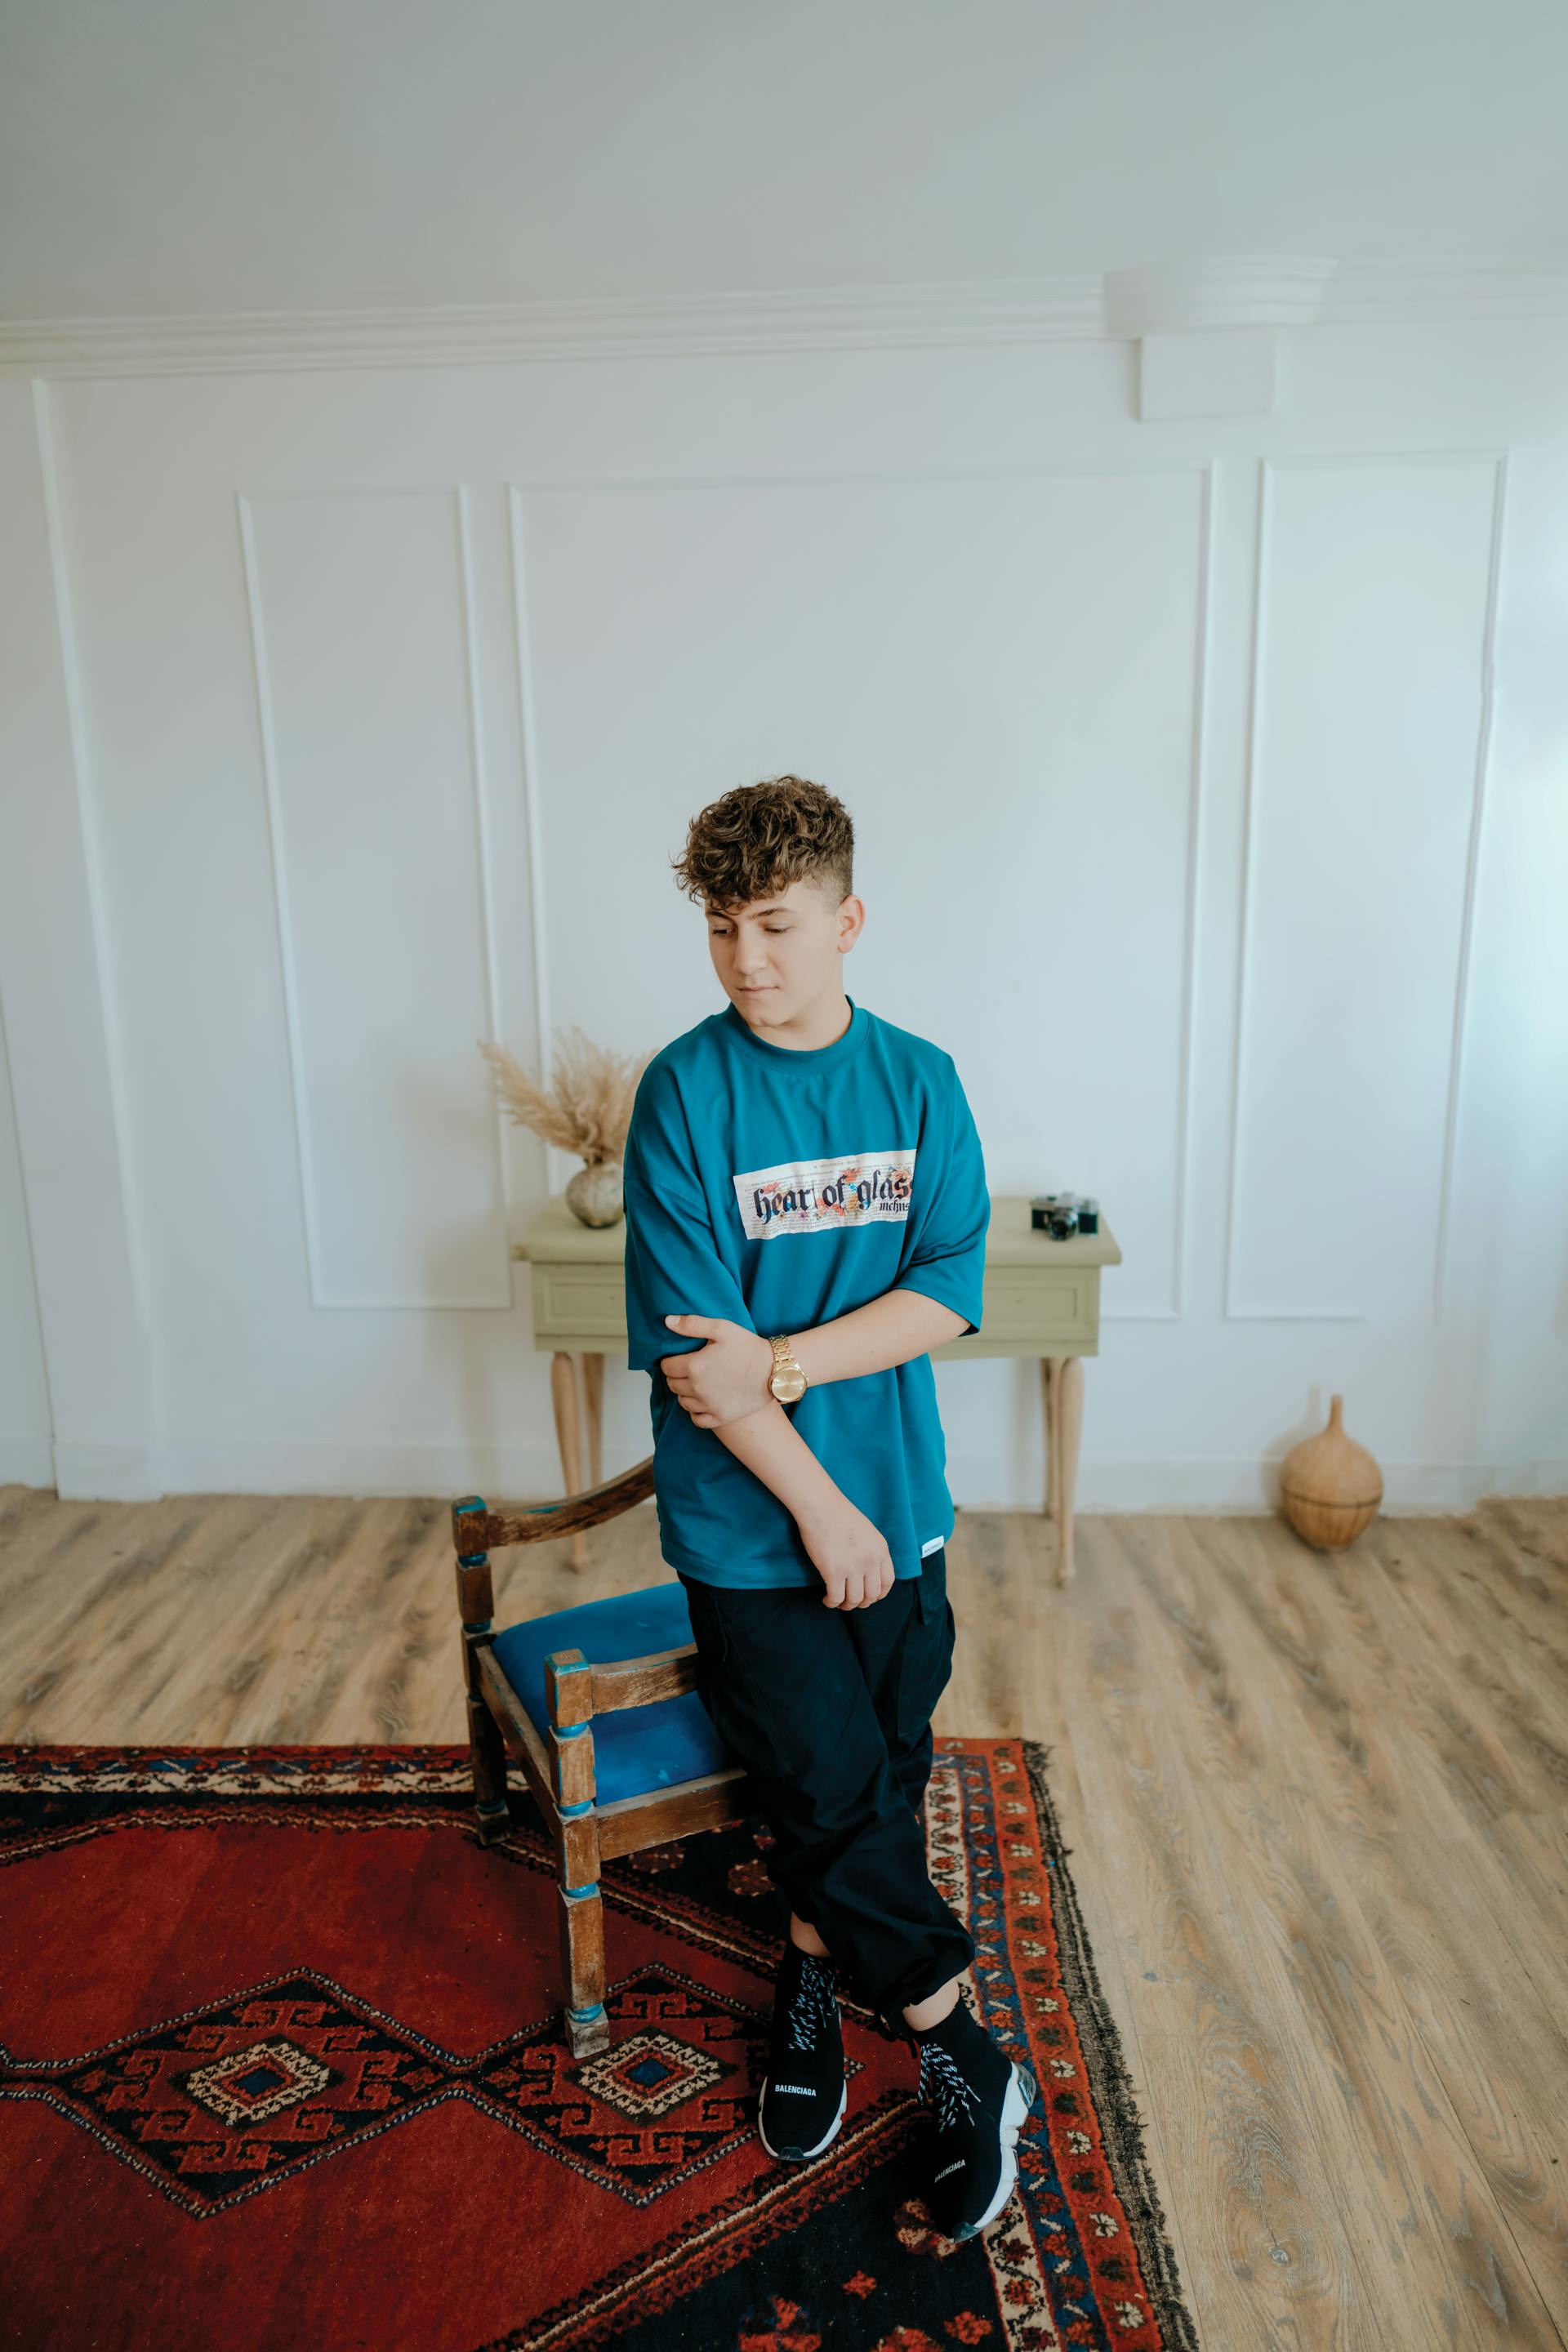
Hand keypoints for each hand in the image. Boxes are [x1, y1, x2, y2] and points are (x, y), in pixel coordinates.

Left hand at [659, 1314, 776, 1427]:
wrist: (775, 1370)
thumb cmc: (749, 1346)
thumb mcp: (722, 1328)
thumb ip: (692, 1324)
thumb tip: (668, 1322)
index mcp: (695, 1366)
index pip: (667, 1367)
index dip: (670, 1361)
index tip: (678, 1358)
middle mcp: (698, 1389)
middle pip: (673, 1385)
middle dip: (676, 1376)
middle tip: (688, 1370)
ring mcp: (709, 1405)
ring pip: (683, 1402)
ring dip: (685, 1393)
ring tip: (696, 1384)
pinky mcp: (720, 1417)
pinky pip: (697, 1419)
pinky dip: (695, 1412)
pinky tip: (702, 1402)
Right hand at [795, 1496, 895, 1609]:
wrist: (821, 1506)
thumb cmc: (840, 1514)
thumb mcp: (868, 1531)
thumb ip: (872, 1551)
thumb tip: (868, 1572)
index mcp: (881, 1550)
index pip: (887, 1582)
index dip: (878, 1594)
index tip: (869, 1596)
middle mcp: (870, 1561)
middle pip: (872, 1595)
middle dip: (862, 1603)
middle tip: (851, 1601)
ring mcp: (853, 1567)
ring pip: (855, 1600)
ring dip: (846, 1605)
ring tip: (838, 1602)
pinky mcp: (833, 1571)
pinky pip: (836, 1597)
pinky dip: (831, 1602)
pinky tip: (827, 1599)